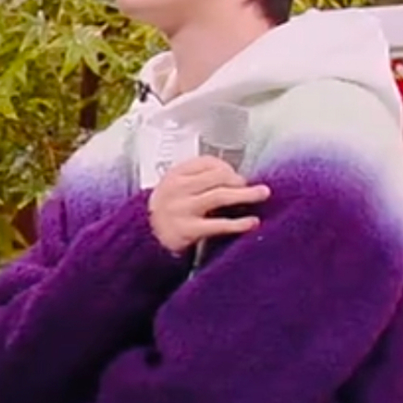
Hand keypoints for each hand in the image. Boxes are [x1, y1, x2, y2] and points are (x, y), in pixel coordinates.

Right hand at [148, 156, 270, 254]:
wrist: (141, 240)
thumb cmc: (164, 214)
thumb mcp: (174, 190)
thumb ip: (199, 181)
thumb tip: (236, 181)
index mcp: (175, 175)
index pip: (207, 162)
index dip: (228, 168)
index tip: (239, 176)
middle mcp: (177, 189)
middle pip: (217, 177)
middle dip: (240, 181)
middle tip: (258, 187)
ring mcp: (182, 209)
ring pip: (220, 195)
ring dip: (245, 195)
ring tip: (261, 194)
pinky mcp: (187, 230)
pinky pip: (217, 224)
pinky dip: (238, 223)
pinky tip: (251, 222)